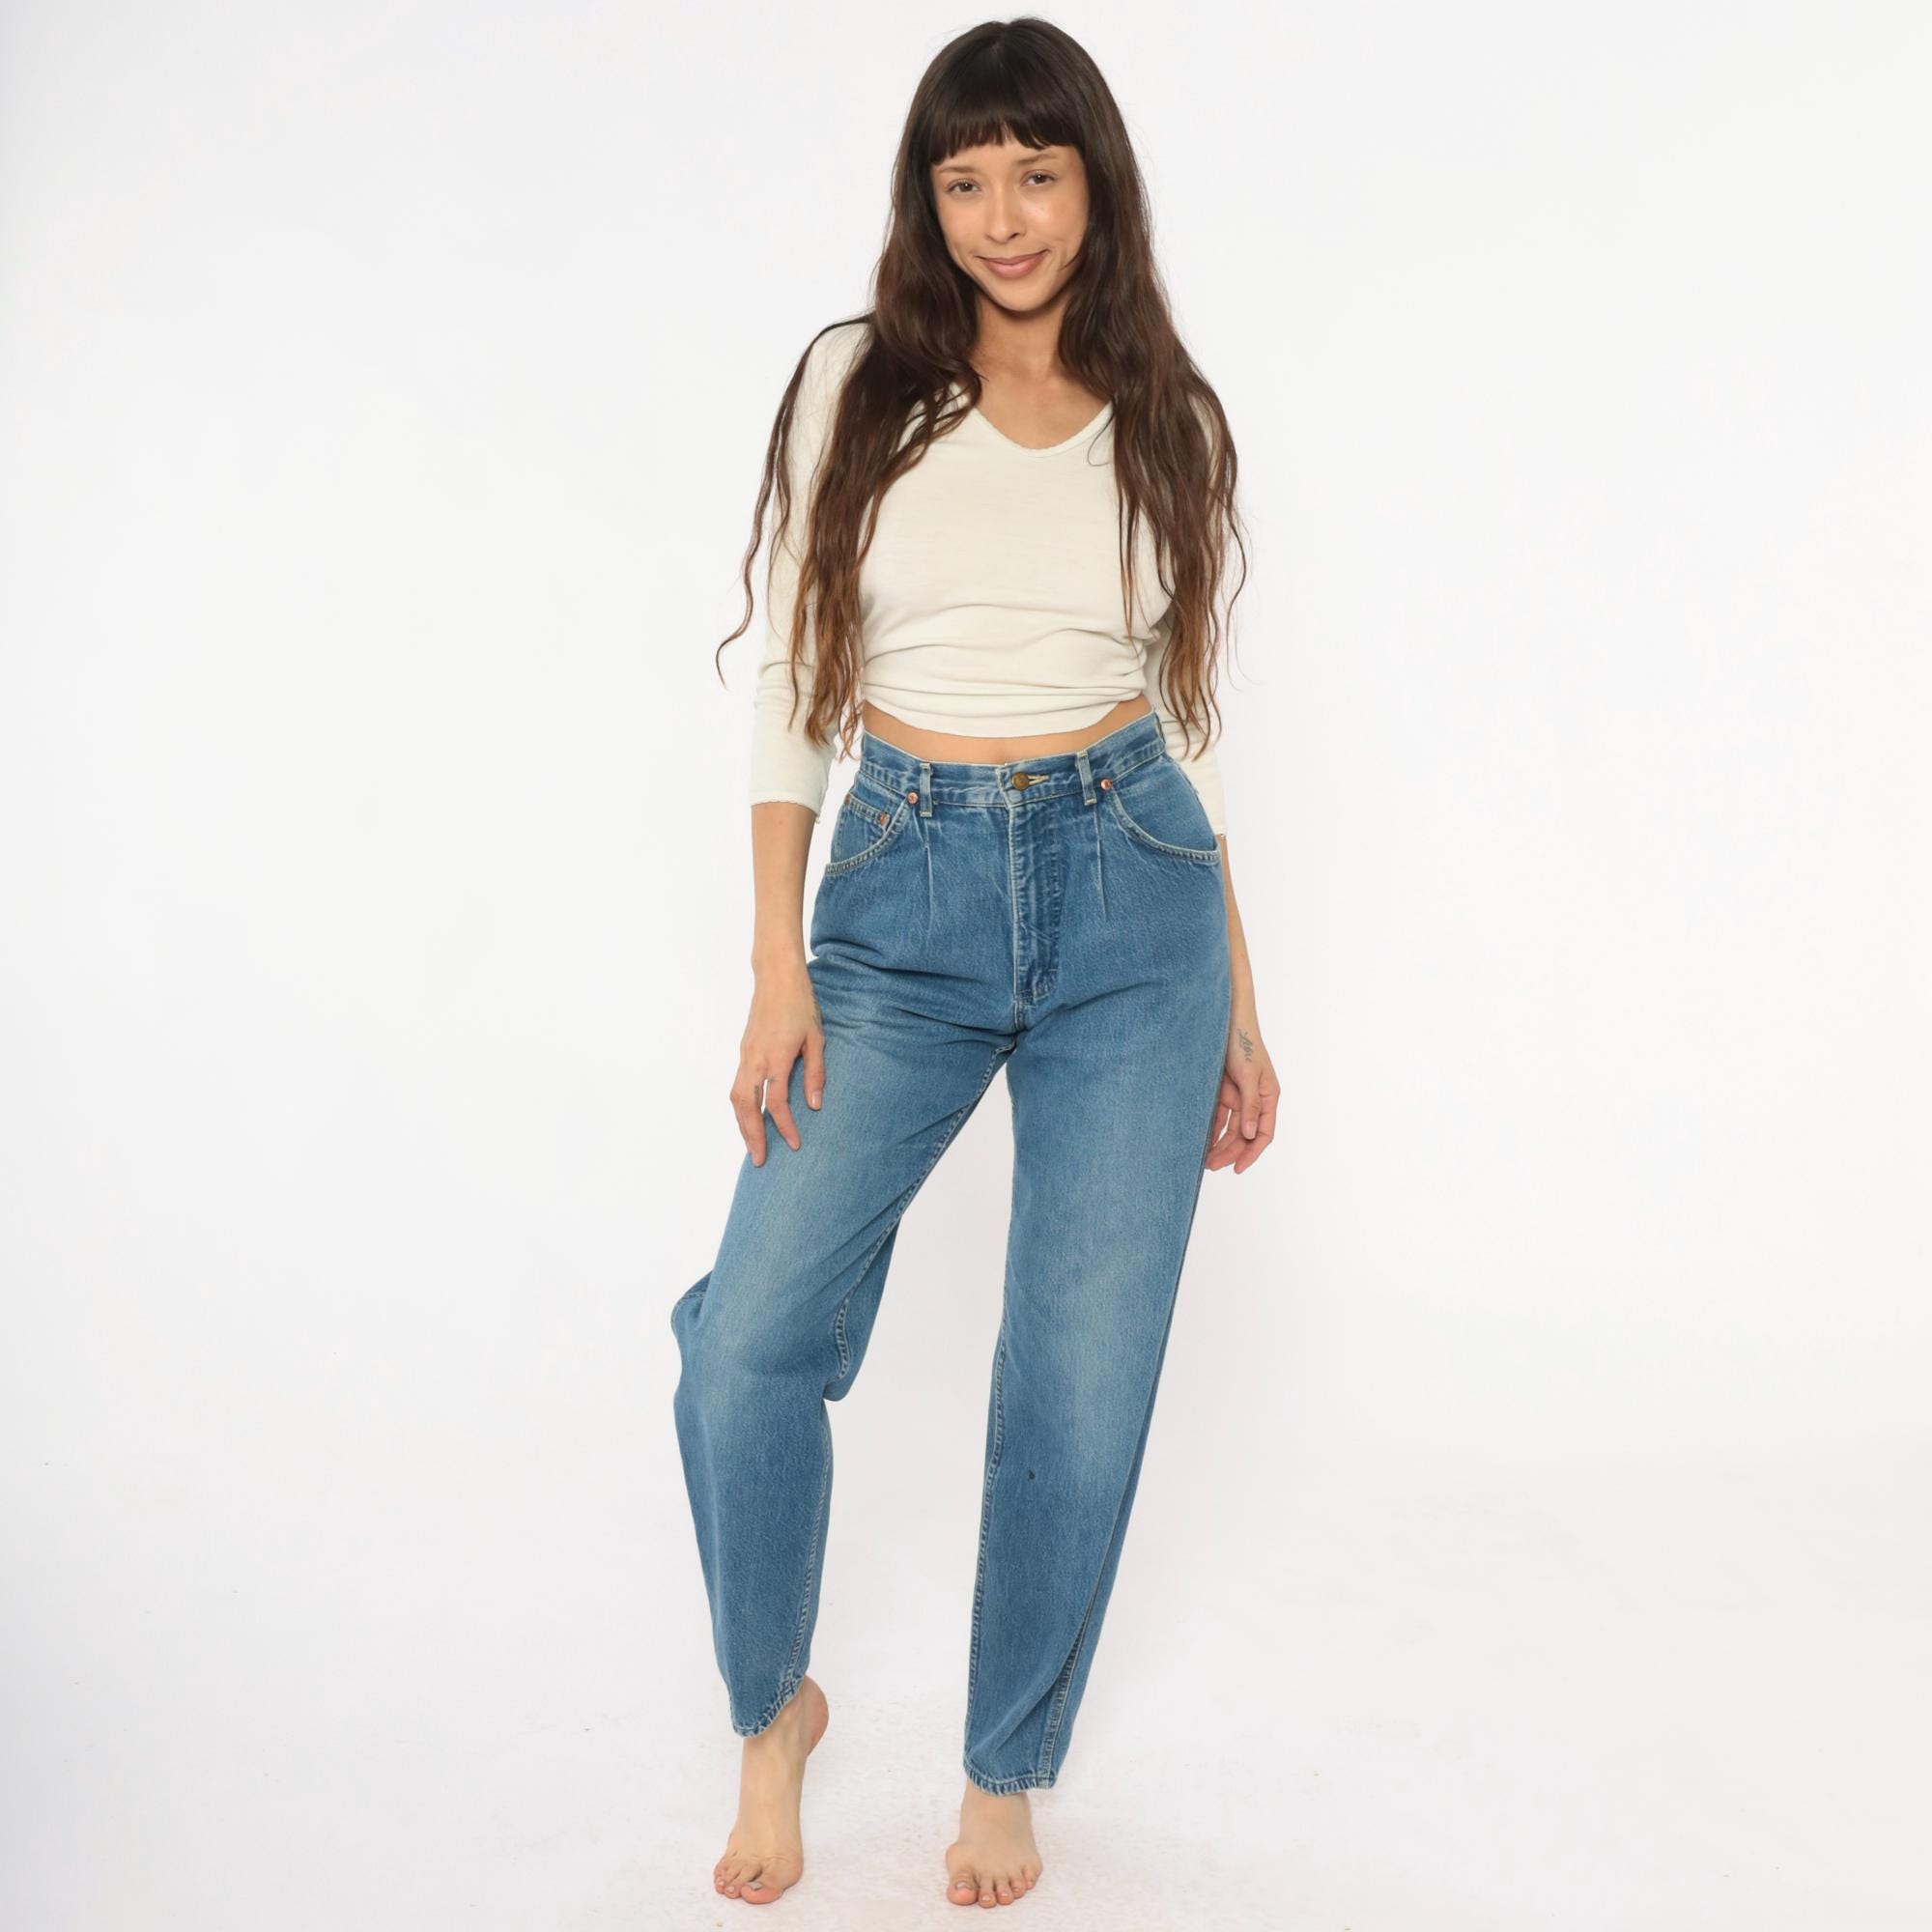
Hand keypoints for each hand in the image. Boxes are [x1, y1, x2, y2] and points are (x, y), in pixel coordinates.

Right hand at [731, 959, 825, 1164]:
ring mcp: (746, 1055)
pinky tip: (749, 1119)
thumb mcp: (817, 1038)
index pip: (777, 1102)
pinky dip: (741, 1108)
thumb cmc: (801, 1005)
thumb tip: (815, 1106)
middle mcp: (755, 1059)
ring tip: (752, 1146)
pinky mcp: (743, 1051)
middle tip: (759, 1160)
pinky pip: (736, 1086)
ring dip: (742, 1125)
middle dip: (752, 1136)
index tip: (795, 1145)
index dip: (785, 1126)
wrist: (776, 977)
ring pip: (736, 1098)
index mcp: (777, 1057)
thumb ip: (815, 1073)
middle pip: (747, 1106)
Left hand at [1205, 1006, 1277, 1173]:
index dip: (1251, 1152)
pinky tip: (1199, 1142)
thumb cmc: (1243, 1042)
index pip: (1263, 1133)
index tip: (1237, 1168)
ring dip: (1219, 1144)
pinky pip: (1216, 1117)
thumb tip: (1249, 1135)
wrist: (1225, 1018)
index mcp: (1268, 1097)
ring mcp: (1237, 1096)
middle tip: (1211, 1167)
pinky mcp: (1221, 1091)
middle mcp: (1254, 1100)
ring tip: (1203, 1160)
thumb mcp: (1248, 1075)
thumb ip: (1250, 1105)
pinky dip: (1209, 1130)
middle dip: (1230, 1152)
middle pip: (1244, 1135)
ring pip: (1229, 1129)